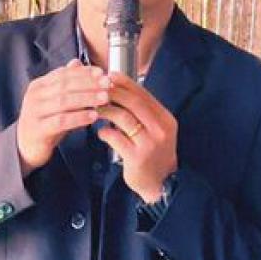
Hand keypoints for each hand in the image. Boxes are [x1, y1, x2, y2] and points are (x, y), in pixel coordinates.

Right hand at [17, 60, 109, 173]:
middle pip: (64, 85)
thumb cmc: (45, 121)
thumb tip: (77, 62)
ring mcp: (34, 112)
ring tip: (105, 98)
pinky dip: (79, 117)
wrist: (26, 146)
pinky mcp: (38, 130)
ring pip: (64, 101)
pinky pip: (61, 121)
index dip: (83, 72)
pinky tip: (93, 116)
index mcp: (39, 85)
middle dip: (88, 83)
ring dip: (87, 98)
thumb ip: (66, 83)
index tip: (101, 72)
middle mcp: (34, 96)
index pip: (63, 73)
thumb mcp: (55, 100)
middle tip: (107, 84)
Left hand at [96, 74, 177, 202]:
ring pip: (124, 118)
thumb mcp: (155, 131)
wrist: (161, 184)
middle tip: (96, 89)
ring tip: (95, 109)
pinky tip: (101, 133)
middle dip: (113, 93)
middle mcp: (160, 129)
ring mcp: (150, 144)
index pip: (144, 94)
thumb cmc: (153, 154)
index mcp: (165, 119)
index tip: (110, 75)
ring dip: (106, 111)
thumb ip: (142, 113)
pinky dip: (105, 132)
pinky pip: (116, 138)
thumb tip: (119, 90)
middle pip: (133, 102)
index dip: (126, 83)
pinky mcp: (137, 157)